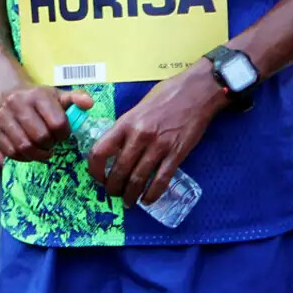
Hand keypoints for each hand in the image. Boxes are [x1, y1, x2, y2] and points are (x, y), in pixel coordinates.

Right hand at [0, 83, 92, 162]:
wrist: (7, 92)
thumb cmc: (38, 98)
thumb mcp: (57, 94)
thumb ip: (76, 98)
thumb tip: (89, 104)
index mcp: (38, 95)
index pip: (57, 123)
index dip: (64, 134)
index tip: (63, 135)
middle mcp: (18, 104)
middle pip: (40, 137)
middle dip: (50, 146)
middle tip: (53, 145)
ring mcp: (3, 117)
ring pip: (24, 147)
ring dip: (37, 155)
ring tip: (43, 152)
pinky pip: (10, 152)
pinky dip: (23, 158)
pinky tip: (30, 154)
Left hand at [87, 64, 224, 206]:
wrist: (197, 91)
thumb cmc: (167, 95)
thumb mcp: (139, 107)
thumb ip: (128, 127)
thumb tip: (117, 148)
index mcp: (126, 122)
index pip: (100, 151)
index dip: (95, 170)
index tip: (98, 178)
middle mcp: (139, 135)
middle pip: (119, 171)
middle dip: (113, 188)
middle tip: (115, 194)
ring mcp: (159, 146)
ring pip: (138, 180)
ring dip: (131, 195)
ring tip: (129, 201)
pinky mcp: (177, 153)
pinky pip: (161, 180)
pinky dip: (152, 194)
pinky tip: (148, 200)